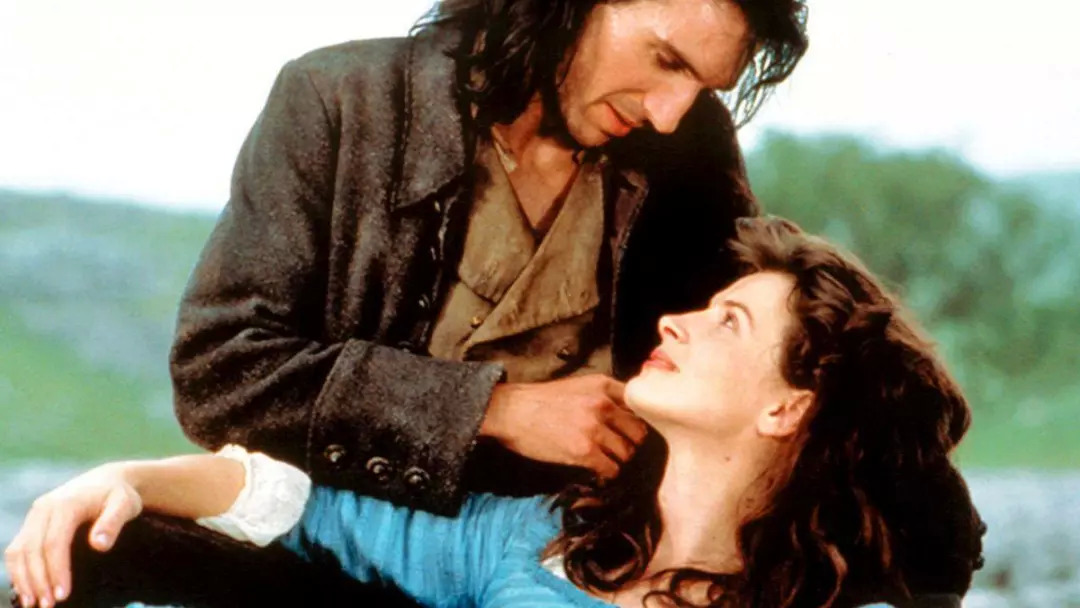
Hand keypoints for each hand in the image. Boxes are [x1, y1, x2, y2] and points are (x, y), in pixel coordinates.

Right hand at [4, 463, 142, 607]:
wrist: (107, 480)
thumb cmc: (118, 495)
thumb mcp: (125, 505)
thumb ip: (113, 523)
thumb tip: (99, 545)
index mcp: (65, 504)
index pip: (54, 542)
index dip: (56, 570)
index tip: (64, 594)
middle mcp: (44, 508)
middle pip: (32, 549)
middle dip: (38, 580)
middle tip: (48, 605)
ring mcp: (35, 516)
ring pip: (18, 550)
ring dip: (23, 579)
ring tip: (34, 603)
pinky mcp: (31, 523)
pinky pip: (17, 549)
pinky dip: (18, 570)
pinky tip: (27, 588)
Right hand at [480, 374, 648, 478]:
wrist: (511, 411)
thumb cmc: (540, 401)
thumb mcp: (577, 386)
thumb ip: (602, 395)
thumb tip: (624, 414)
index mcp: (603, 386)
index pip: (639, 405)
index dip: (636, 421)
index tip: (629, 431)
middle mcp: (603, 405)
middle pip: (639, 432)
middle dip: (629, 443)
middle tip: (616, 449)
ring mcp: (595, 428)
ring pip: (626, 453)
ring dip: (617, 460)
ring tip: (603, 460)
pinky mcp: (584, 451)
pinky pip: (611, 469)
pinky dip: (606, 474)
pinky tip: (596, 471)